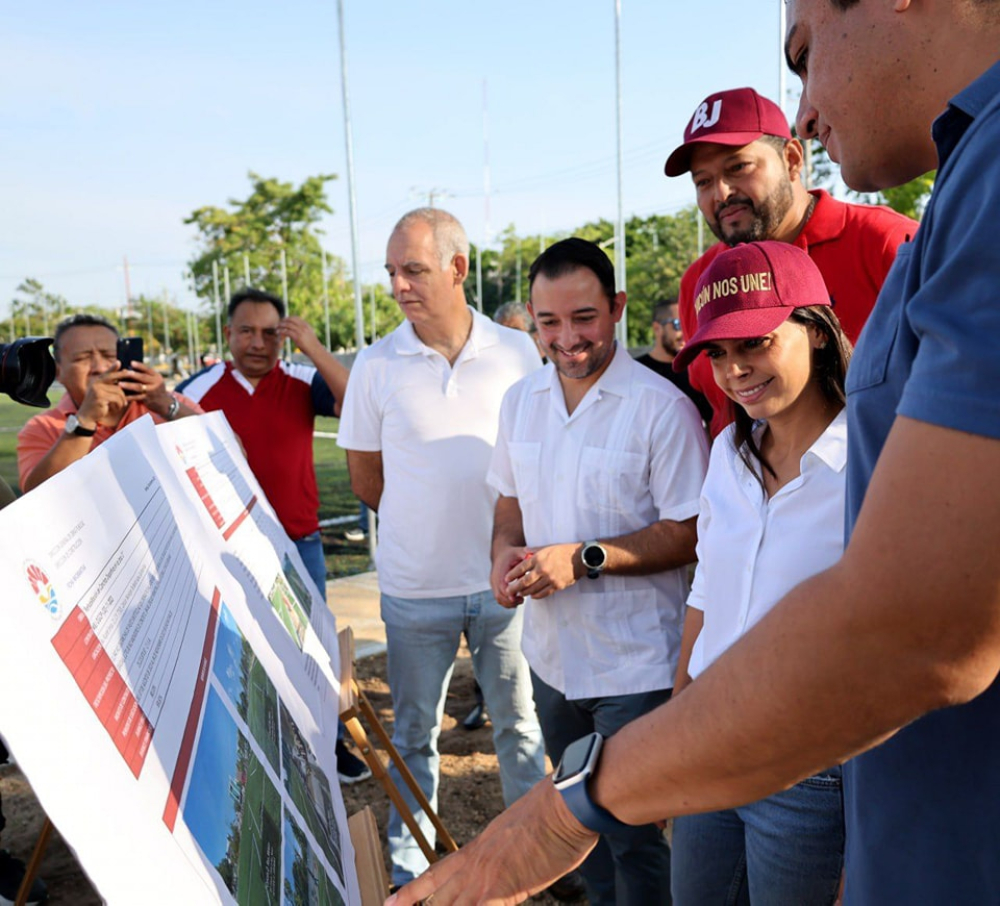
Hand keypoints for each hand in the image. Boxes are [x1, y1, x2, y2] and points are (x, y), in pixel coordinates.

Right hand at [76, 369, 128, 426]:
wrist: (87, 416)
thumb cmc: (98, 405)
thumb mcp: (104, 393)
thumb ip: (110, 386)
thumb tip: (122, 375)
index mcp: (97, 381)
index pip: (107, 373)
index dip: (113, 367)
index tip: (119, 362)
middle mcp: (96, 383)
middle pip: (113, 378)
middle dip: (124, 376)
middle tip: (133, 376)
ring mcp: (97, 389)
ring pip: (118, 390)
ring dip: (122, 399)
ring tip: (122, 405)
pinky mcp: (99, 397)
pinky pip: (116, 398)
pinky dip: (119, 404)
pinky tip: (117, 408)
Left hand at [116, 361, 173, 414]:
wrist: (164, 403)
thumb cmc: (155, 388)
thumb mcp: (154, 380)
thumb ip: (145, 375)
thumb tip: (128, 367)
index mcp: (157, 377)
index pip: (148, 369)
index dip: (140, 366)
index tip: (131, 362)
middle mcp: (155, 383)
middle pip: (143, 378)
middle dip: (133, 375)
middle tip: (124, 372)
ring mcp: (151, 392)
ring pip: (139, 388)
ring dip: (128, 385)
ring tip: (119, 384)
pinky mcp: (147, 399)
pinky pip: (136, 397)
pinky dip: (128, 396)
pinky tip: (121, 394)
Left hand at [278, 316, 321, 357]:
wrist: (316, 350)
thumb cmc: (312, 345)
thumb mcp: (309, 335)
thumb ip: (304, 331)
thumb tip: (297, 332)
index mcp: (306, 325)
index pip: (295, 318)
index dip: (288, 318)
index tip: (283, 321)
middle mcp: (303, 327)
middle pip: (290, 319)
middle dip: (283, 321)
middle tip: (278, 324)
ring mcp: (300, 331)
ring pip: (287, 325)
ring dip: (281, 326)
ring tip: (276, 328)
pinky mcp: (297, 337)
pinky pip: (286, 332)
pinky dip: (281, 331)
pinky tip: (278, 333)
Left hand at [386, 778, 597, 905]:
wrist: (564, 803)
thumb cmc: (552, 814)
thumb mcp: (518, 833)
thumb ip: (507, 853)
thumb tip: (511, 864)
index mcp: (477, 849)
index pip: (436, 875)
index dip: (412, 893)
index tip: (390, 903)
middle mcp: (474, 864)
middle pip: (437, 899)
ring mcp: (484, 877)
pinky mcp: (500, 889)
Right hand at [490, 545, 529, 607]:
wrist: (501, 553)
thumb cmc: (512, 554)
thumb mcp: (518, 552)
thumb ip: (525, 554)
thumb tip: (532, 556)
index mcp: (500, 570)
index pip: (502, 586)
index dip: (510, 593)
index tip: (519, 597)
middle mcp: (494, 578)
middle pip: (499, 595)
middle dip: (510, 601)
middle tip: (522, 600)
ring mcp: (494, 584)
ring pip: (498, 599)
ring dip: (509, 603)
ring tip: (521, 600)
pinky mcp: (495, 587)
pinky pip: (499, 598)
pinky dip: (507, 602)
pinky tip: (516, 600)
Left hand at [505, 543, 582, 599]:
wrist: (580, 558)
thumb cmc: (563, 551)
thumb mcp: (547, 547)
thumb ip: (534, 551)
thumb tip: (524, 552)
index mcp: (539, 558)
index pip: (521, 568)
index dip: (512, 574)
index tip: (506, 578)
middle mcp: (542, 569)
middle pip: (524, 581)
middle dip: (514, 587)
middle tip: (508, 591)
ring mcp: (550, 579)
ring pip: (533, 589)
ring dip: (524, 593)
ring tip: (519, 593)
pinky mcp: (557, 586)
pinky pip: (543, 593)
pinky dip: (536, 596)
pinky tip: (532, 595)